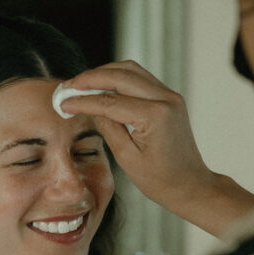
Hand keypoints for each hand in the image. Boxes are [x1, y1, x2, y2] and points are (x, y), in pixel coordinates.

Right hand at [59, 61, 211, 210]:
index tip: (63, 102)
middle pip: (120, 75)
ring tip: (81, 84)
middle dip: (90, 78)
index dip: (83, 101)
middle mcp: (166, 99)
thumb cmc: (161, 180)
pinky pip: (140, 79)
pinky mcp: (169, 97)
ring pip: (131, 70)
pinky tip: (102, 87)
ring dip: (104, 73)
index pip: (110, 101)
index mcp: (155, 116)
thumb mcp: (127, 158)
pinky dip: (118, 78)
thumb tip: (90, 108)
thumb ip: (108, 128)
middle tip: (68, 86)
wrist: (190, 184)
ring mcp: (170, 95)